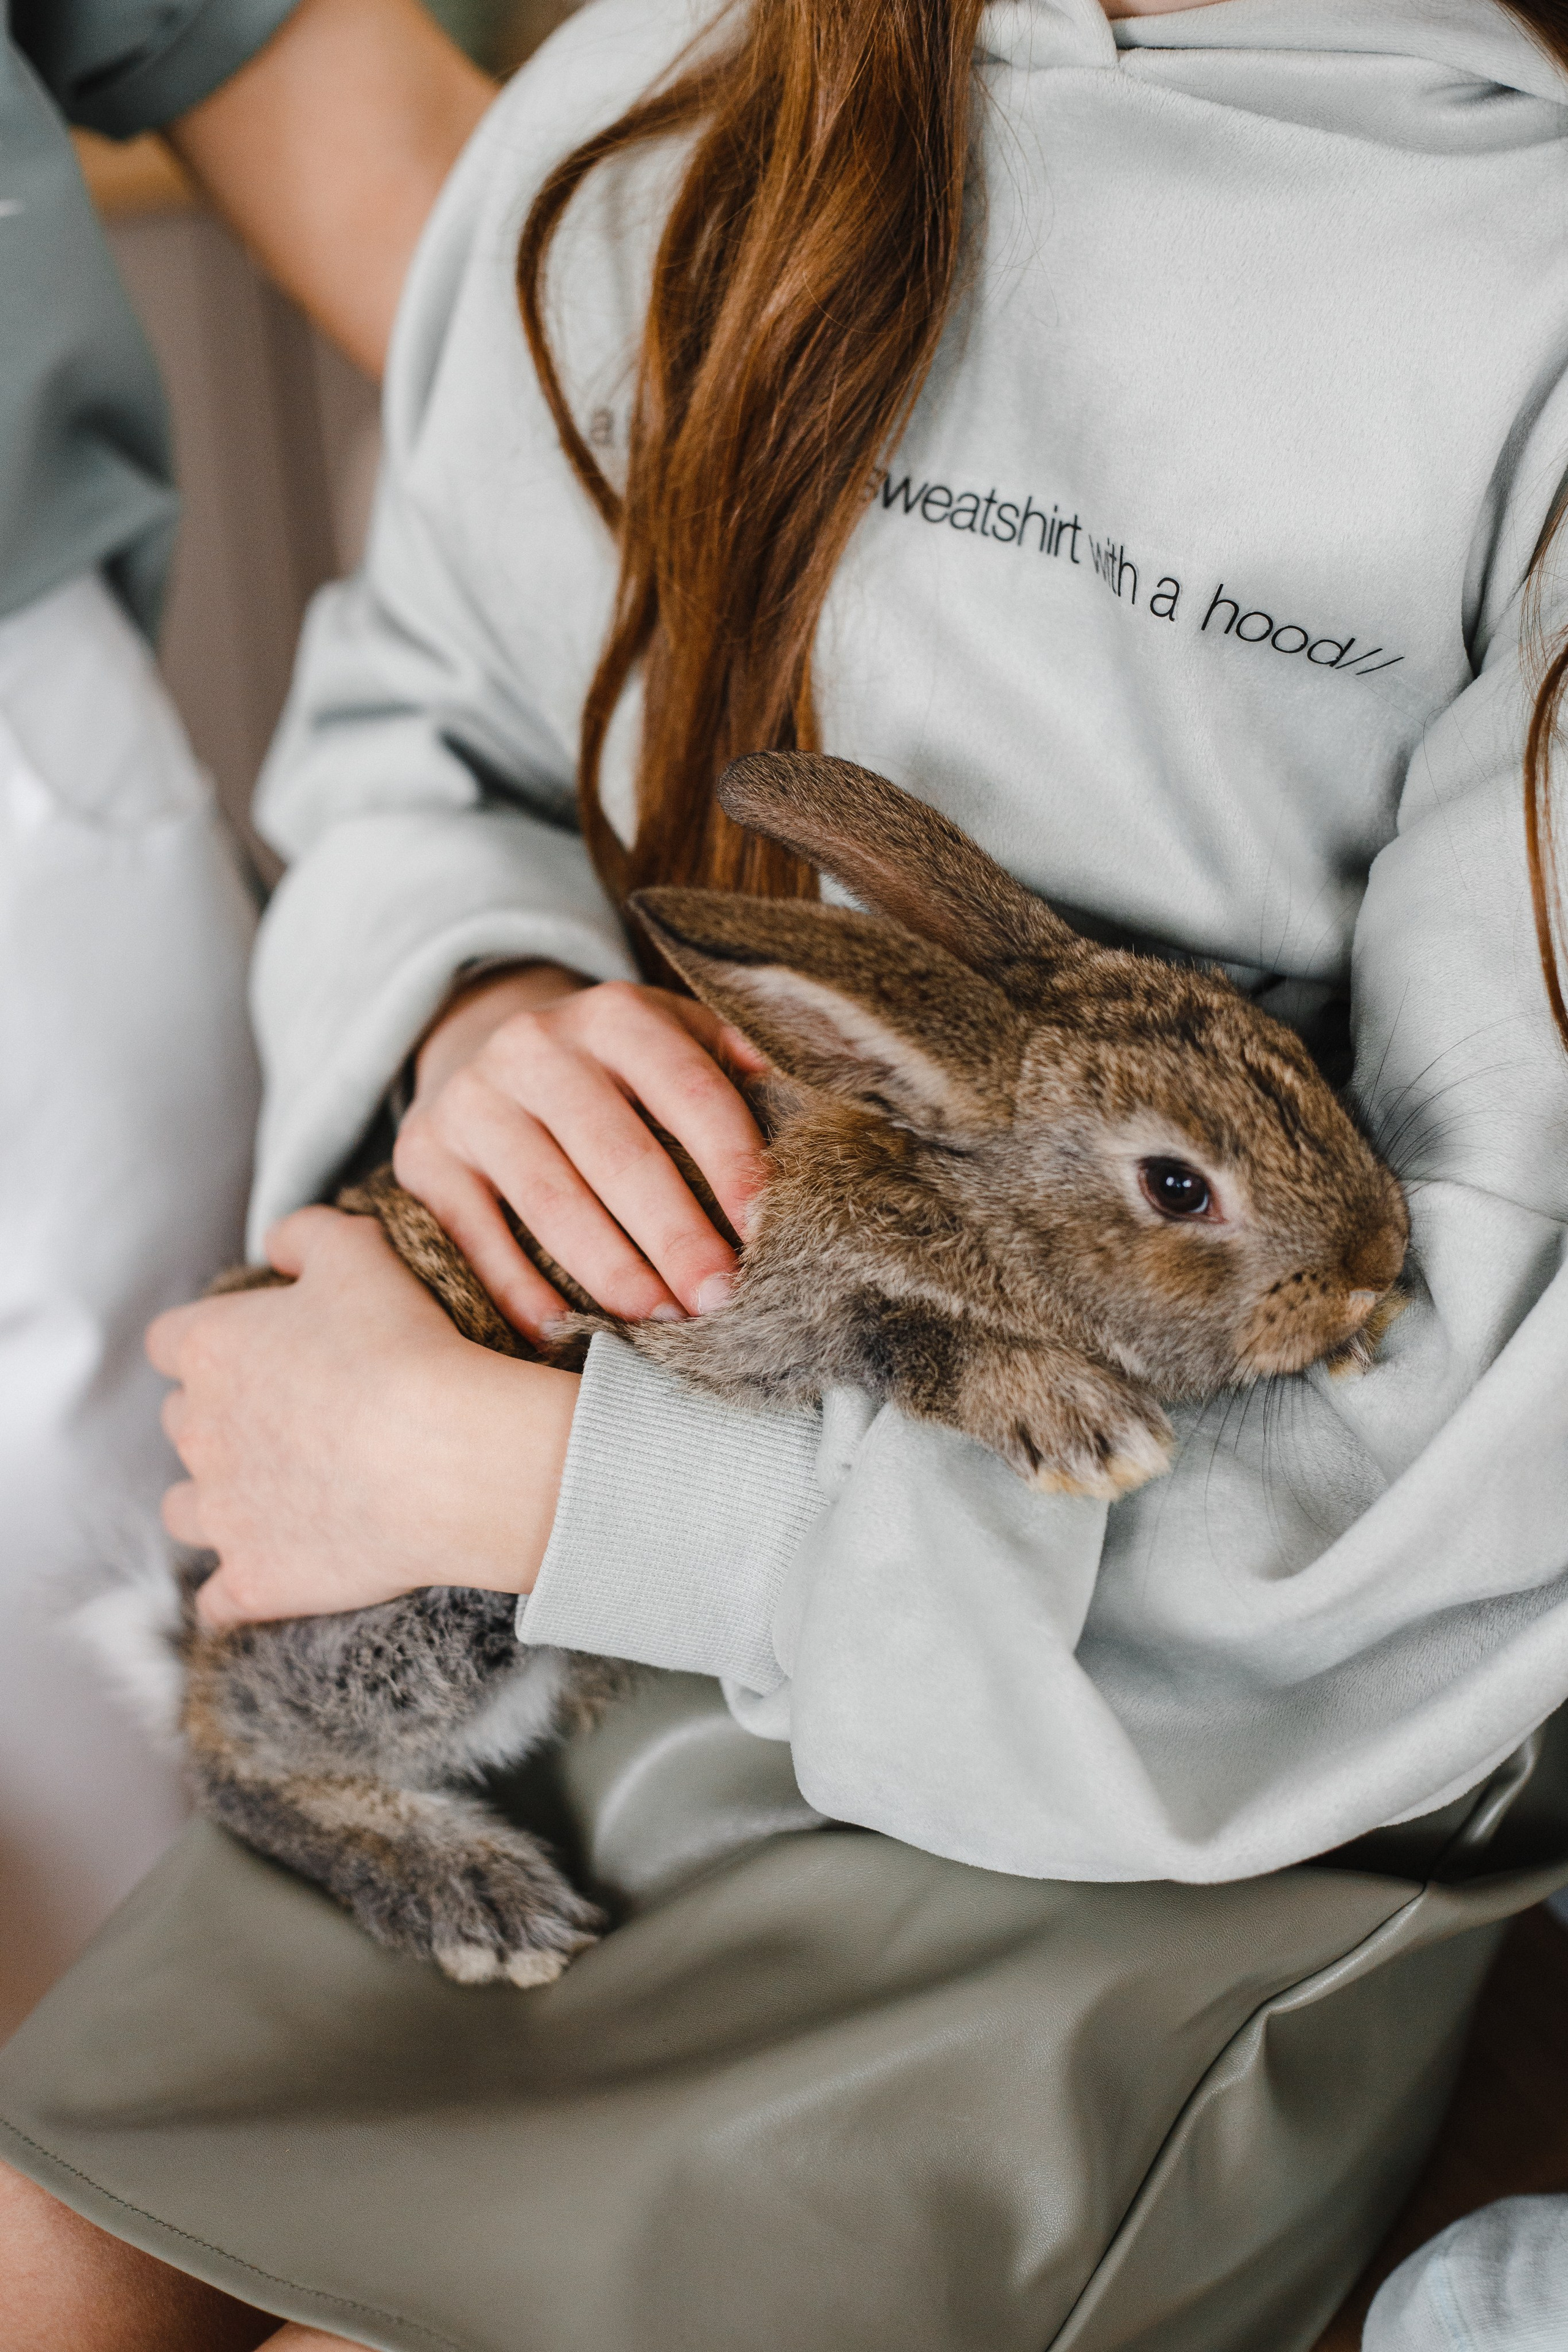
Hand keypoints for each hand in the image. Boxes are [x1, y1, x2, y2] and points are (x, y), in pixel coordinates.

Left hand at [148, 1208, 576, 1627]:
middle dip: (224, 1419)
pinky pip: (219, 1599)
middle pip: (182, 1423)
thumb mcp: (360, 1252)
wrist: (450, 1457)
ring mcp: (221, 1515)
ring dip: (220, 1502)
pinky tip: (281, 1570)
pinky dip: (241, 1588)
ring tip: (286, 1497)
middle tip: (299, 1419)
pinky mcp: (254, 1581)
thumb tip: (277, 1247)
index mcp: (211, 1350)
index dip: (212, 1343)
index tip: (260, 1352)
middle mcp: (198, 1433)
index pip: (170, 1342)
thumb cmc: (407, 1347)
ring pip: (186, 1512)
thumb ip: (306, 1235)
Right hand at [394, 963, 769, 1344]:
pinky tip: (566, 1333)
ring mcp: (473, 1101)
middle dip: (675, 1234)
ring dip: (609, 1271)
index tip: (765, 1227)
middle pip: (617, 1154)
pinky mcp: (424, 1155)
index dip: (731, 1161)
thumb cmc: (612, 1068)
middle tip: (719, 1298)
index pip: (688, 1091)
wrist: (483, 1047)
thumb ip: (734, 1066)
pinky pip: (477, 1237)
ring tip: (658, 1322)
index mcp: (615, 1014)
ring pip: (548, 1200)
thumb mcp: (672, 1037)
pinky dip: (520, 1292)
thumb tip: (805, 1114)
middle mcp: (535, 1047)